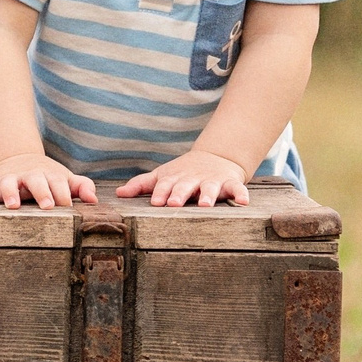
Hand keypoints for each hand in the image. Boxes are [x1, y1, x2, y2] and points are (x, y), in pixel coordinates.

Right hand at [0, 153, 97, 208]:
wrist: (20, 161)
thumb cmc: (48, 179)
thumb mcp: (65, 180)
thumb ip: (81, 186)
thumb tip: (94, 199)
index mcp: (49, 177)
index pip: (59, 183)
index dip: (64, 194)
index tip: (68, 207)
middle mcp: (29, 177)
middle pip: (36, 181)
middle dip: (42, 192)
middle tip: (48, 206)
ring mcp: (11, 180)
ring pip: (9, 183)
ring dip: (10, 192)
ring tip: (13, 205)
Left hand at [118, 150, 248, 207]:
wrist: (215, 157)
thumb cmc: (182, 173)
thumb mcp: (162, 175)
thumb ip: (141, 185)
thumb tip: (118, 193)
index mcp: (175, 178)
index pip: (165, 185)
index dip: (160, 192)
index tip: (156, 201)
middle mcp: (192, 179)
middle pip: (185, 186)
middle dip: (179, 194)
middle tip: (174, 203)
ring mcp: (211, 181)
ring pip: (210, 188)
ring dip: (207, 195)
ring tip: (205, 204)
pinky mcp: (229, 183)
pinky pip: (237, 188)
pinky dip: (241, 194)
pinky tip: (243, 202)